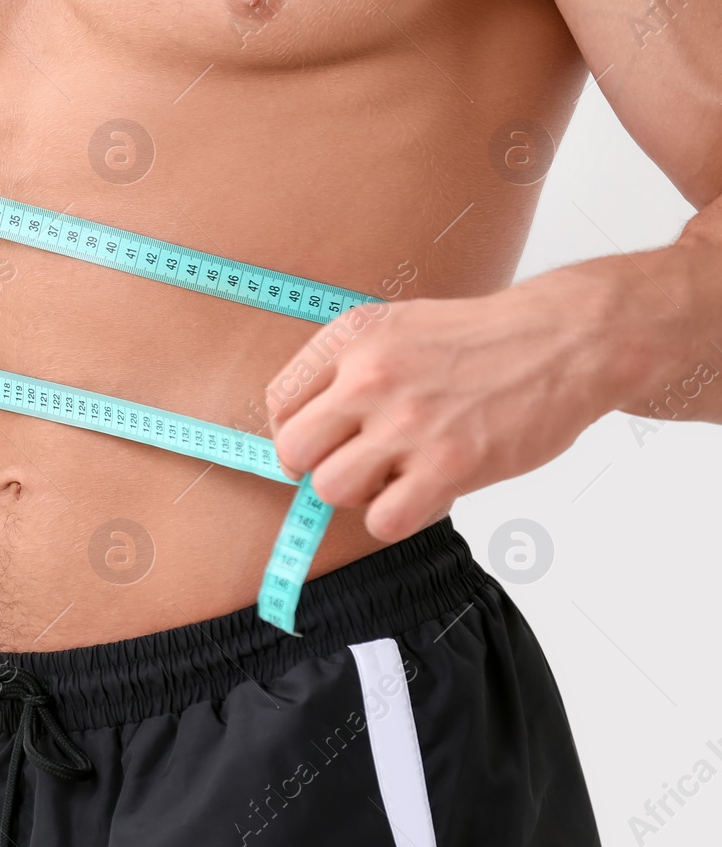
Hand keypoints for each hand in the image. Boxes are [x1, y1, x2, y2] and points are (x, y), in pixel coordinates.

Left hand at [263, 285, 627, 542]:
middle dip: (318, 465)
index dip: (296, 432)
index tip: (321, 441)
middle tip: (355, 463)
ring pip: (331, 490)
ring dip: (359, 494)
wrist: (566, 342)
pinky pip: (384, 521)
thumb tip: (301, 426)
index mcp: (353, 340)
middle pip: (294, 451)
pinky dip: (397, 518)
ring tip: (395, 475)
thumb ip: (345, 367)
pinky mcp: (449, 466)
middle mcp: (370, 379)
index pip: (279, 402)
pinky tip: (422, 493)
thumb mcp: (398, 326)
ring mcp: (408, 424)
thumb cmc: (481, 340)